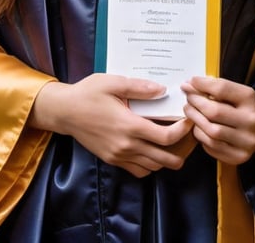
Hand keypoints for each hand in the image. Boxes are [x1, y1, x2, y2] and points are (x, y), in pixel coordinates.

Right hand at [30, 74, 194, 176]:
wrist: (65, 111)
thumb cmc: (88, 93)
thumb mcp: (114, 82)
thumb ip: (140, 87)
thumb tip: (163, 90)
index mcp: (129, 126)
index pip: (167, 138)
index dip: (184, 131)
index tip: (189, 118)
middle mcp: (127, 146)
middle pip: (166, 159)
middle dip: (182, 149)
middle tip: (187, 133)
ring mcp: (119, 156)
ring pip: (154, 167)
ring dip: (167, 157)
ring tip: (172, 140)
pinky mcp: (113, 160)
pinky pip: (139, 171)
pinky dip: (151, 164)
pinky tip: (152, 148)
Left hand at [181, 76, 254, 164]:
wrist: (254, 129)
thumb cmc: (237, 107)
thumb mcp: (231, 92)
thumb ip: (211, 87)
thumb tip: (188, 85)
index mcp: (250, 99)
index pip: (222, 88)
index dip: (202, 84)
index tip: (189, 82)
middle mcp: (252, 121)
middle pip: (214, 111)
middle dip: (195, 103)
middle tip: (187, 99)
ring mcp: (247, 141)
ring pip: (211, 131)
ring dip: (195, 120)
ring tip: (190, 112)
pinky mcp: (238, 157)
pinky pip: (211, 146)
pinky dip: (201, 136)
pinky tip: (199, 128)